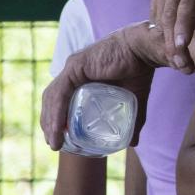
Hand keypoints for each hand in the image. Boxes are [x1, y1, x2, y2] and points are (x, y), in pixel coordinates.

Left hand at [40, 23, 158, 150]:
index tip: (59, 138)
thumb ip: (132, 119)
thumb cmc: (140, 69)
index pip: (60, 99)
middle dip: (49, 122)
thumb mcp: (133, 100)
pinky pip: (60, 93)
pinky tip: (58, 129)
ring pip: (52, 97)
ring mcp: (72, 67)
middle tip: (54, 143)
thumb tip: (133, 142)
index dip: (56, 118)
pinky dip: (57, 112)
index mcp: (82, 75)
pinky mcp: (75, 66)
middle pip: (52, 99)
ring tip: (54, 142)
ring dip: (50, 121)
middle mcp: (73, 70)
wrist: (145, 50)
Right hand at [150, 0, 194, 70]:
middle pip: (170, 17)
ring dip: (169, 46)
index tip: (181, 46)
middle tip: (184, 67)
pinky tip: (177, 51)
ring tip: (183, 64)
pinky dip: (165, 39)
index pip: (188, 7)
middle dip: (175, 44)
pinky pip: (157, 23)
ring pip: (161, 23)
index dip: (183, 27)